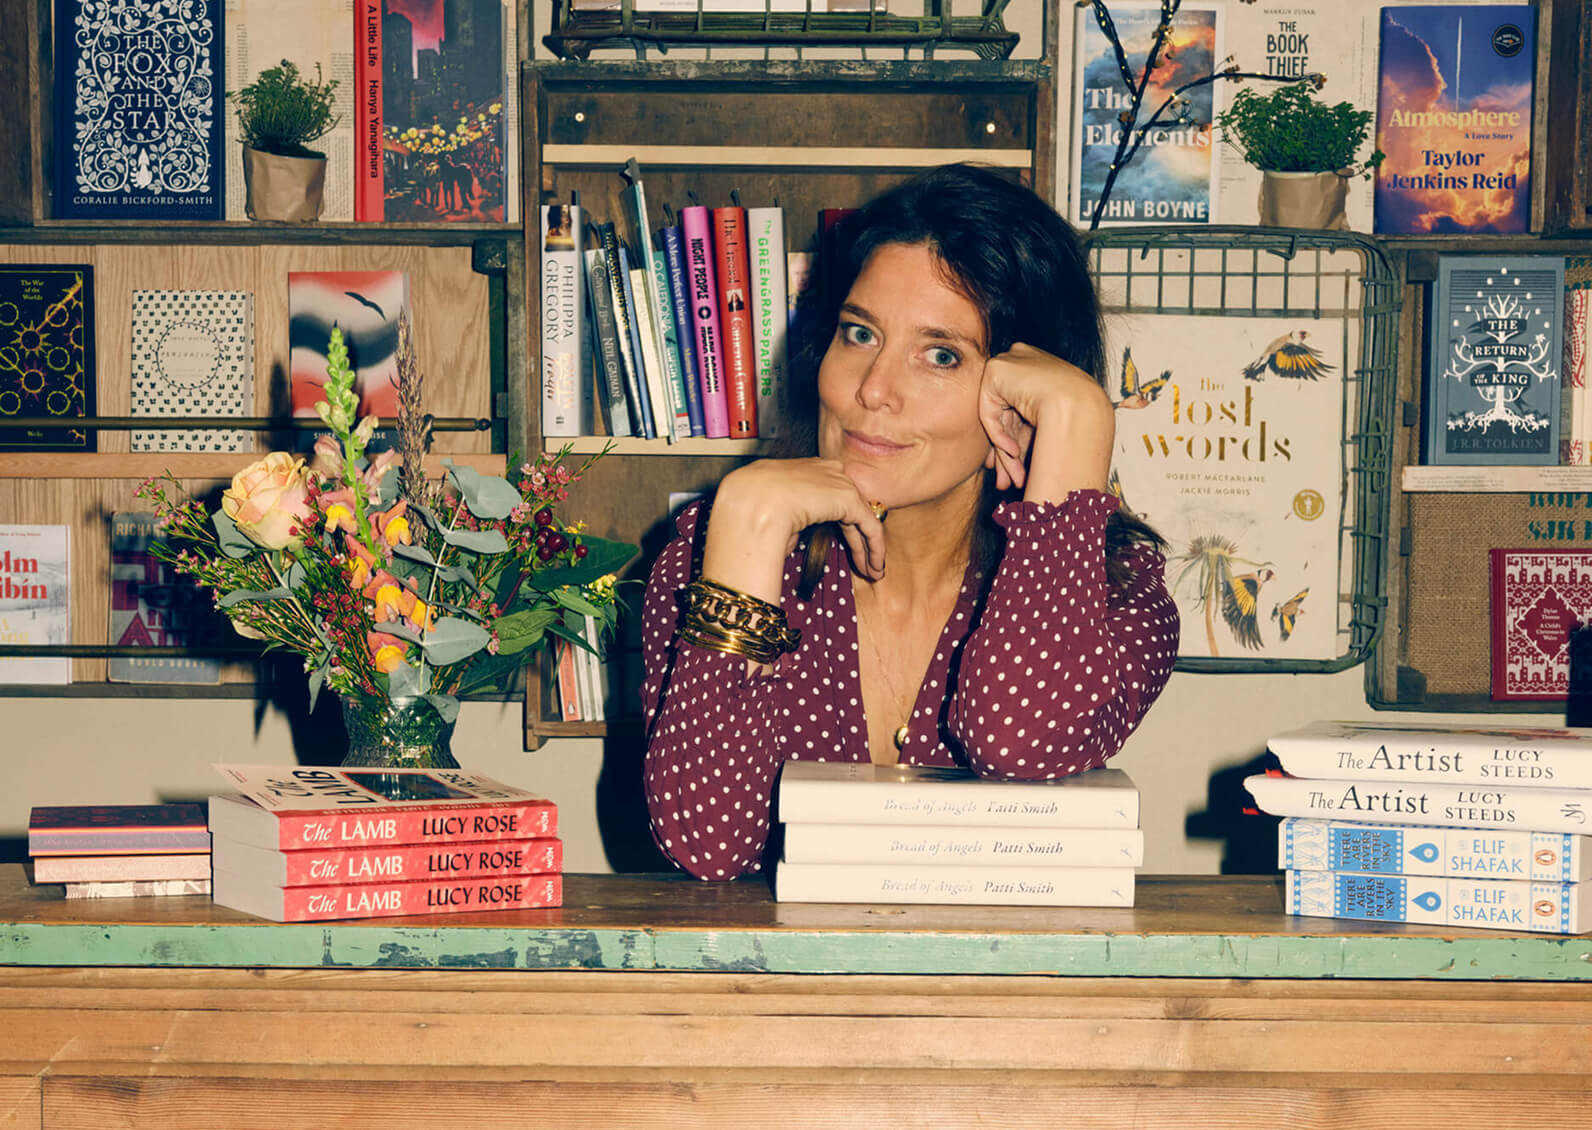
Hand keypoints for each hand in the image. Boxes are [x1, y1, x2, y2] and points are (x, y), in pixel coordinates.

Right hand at [701, 457, 886, 603]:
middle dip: (856, 537)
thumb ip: (785, 522)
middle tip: (861, 562)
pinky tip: (875, 567)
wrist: (749, 502)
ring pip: (860, 518)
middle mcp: (822, 470)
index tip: (837, 546)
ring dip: (867, 548)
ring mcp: (837, 481)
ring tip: (872, 571)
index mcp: (800, 470)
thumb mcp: (767, 513)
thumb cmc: (746, 511)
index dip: (836, 524)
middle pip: (847, 507)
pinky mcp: (848, 498)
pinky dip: (874, 548)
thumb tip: (791, 538)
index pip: (826, 496)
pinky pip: (869, 526)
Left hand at [978, 342, 1114, 501]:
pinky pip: (991, 412)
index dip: (1018, 439)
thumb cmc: (1080, 416)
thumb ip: (1033, 429)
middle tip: (1009, 480)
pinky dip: (999, 435)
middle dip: (1008, 453)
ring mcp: (1010, 364)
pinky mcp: (996, 371)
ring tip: (1011, 480)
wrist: (1080, 404)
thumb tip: (1019, 453)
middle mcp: (1024, 362)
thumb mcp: (1053, 421)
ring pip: (1000, 419)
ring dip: (1005, 453)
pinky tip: (1013, 453)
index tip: (1017, 464)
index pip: (1023, 407)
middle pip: (1010, 416)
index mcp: (1041, 367)